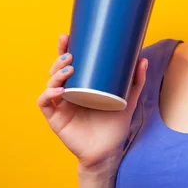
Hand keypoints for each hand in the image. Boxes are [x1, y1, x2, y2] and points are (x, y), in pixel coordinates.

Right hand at [37, 33, 147, 168]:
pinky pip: (45, 103)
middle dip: (59, 58)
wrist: (108, 151)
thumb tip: (142, 59)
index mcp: (81, 84)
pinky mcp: (56, 118)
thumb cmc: (114, 124)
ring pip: (49, 83)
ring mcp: (60, 104)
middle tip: (71, 54)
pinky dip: (48, 94)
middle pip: (56, 70)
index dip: (64, 48)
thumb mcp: (127, 98)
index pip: (69, 63)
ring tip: (69, 69)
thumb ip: (135, 80)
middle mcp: (68, 91)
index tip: (67, 36)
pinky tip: (60, 90)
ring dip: (55, 73)